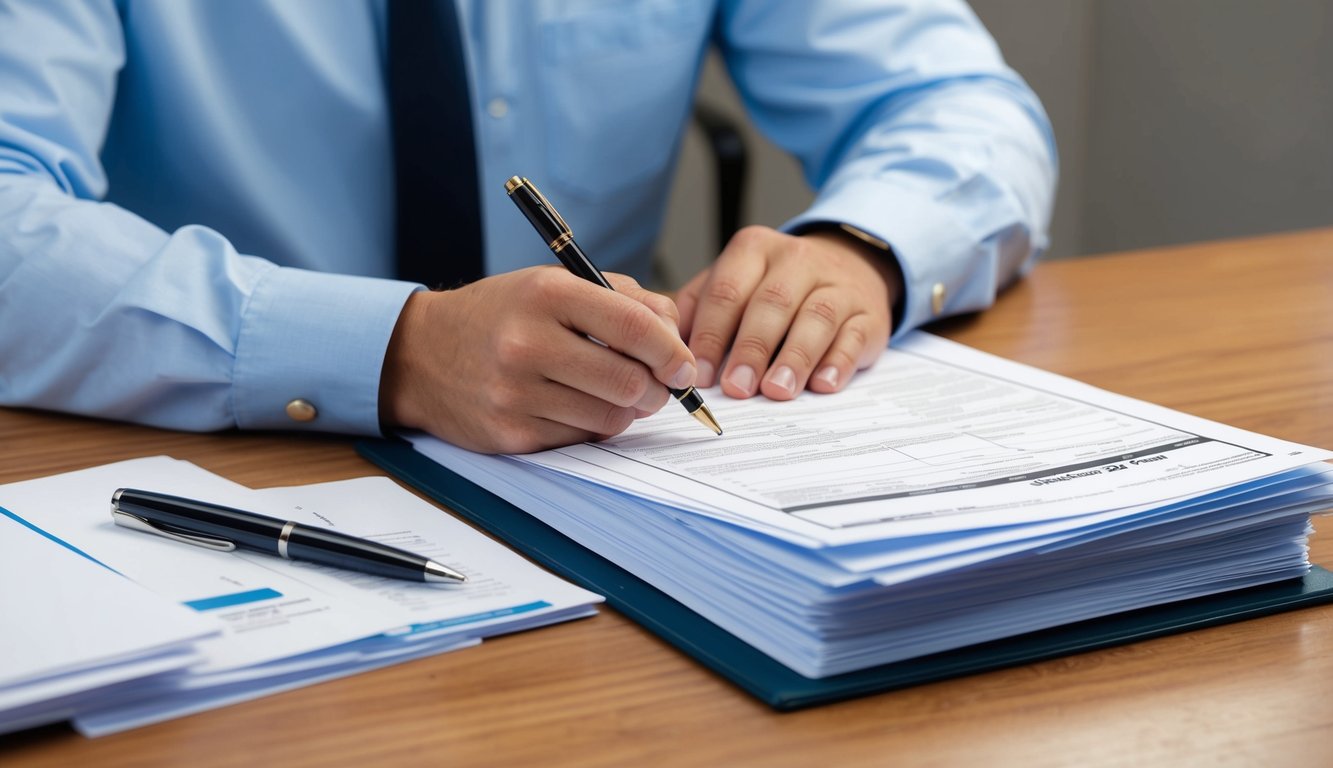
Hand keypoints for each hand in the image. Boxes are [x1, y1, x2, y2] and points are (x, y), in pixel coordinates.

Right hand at [379, 266, 696, 453]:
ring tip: (613, 394)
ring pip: (610, 417)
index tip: (683, 367)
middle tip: (654, 387)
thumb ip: (622, 300)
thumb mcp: (554, 283)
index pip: (634, 327)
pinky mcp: (510, 434)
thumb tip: (676, 337)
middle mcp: (527, 343)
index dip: (672, 351)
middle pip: (628, 381)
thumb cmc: (501, 314)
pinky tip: (574, 407)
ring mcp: (515, 393)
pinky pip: (579, 438)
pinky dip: (591, 426)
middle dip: (655, 390)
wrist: (420, 353)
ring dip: (626, 411)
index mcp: (547, 294)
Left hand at [676, 226, 902, 399]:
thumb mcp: (735, 282)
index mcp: (754, 249)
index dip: (711, 334)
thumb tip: (665, 346)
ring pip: (817, 318)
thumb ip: (699, 308)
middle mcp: (798, 259)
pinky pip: (855, 336)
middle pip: (772, 302)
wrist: (850, 264)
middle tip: (736, 388)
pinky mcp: (869, 314)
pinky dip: (838, 363)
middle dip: (751, 349)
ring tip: (777, 391)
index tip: (698, 373)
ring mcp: (838, 285)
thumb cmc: (776, 286)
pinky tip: (822, 385)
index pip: (727, 291)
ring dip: (794, 357)